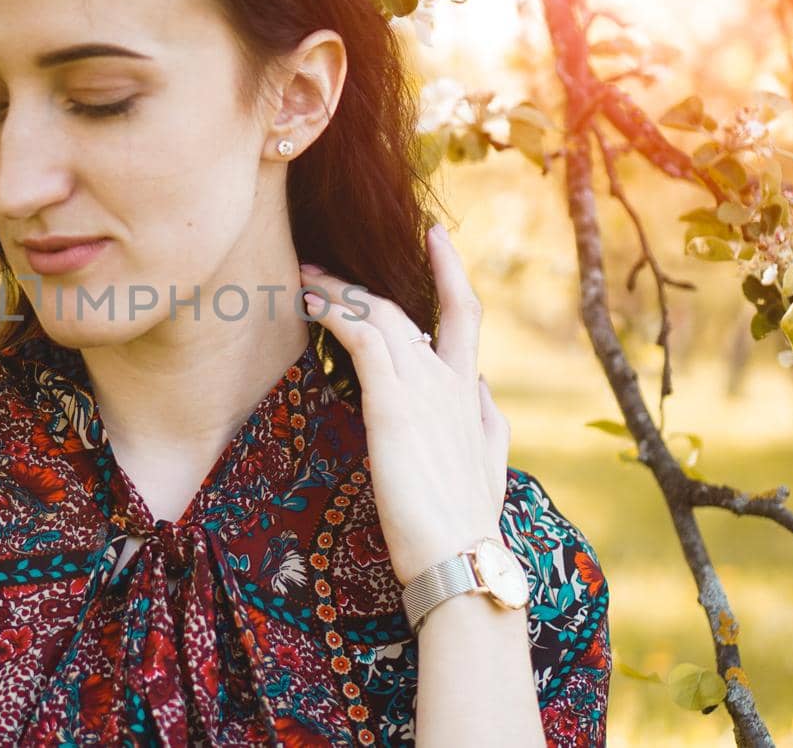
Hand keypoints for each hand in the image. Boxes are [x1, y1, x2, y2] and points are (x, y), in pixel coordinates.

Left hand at [299, 222, 510, 586]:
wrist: (460, 556)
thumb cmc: (465, 524)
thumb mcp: (489, 467)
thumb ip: (486, 423)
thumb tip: (481, 389)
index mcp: (469, 395)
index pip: (464, 316)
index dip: (451, 272)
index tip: (436, 237)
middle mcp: (450, 380)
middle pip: (404, 310)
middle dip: (358, 284)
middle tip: (319, 269)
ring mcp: (424, 387)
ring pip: (378, 315)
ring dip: (336, 294)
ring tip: (303, 282)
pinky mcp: (394, 401)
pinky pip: (361, 337)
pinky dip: (335, 313)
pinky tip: (309, 306)